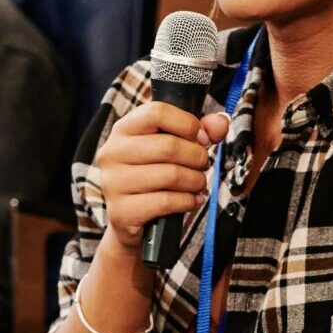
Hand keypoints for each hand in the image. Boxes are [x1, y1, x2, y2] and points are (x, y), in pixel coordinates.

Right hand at [93, 103, 229, 249]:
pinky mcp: (121, 211)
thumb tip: (220, 122)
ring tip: (198, 183)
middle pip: (169, 146)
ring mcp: (113, 183)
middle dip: (197, 157)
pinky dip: (187, 201)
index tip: (201, 138)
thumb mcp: (172, 146)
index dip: (187, 124)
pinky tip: (192, 200)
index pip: (157, 112)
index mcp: (123, 129)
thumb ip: (199, 131)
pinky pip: (165, 202)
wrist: (130, 219)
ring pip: (171, 175)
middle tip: (203, 165)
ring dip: (195, 181)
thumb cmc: (152, 176)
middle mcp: (112, 153)